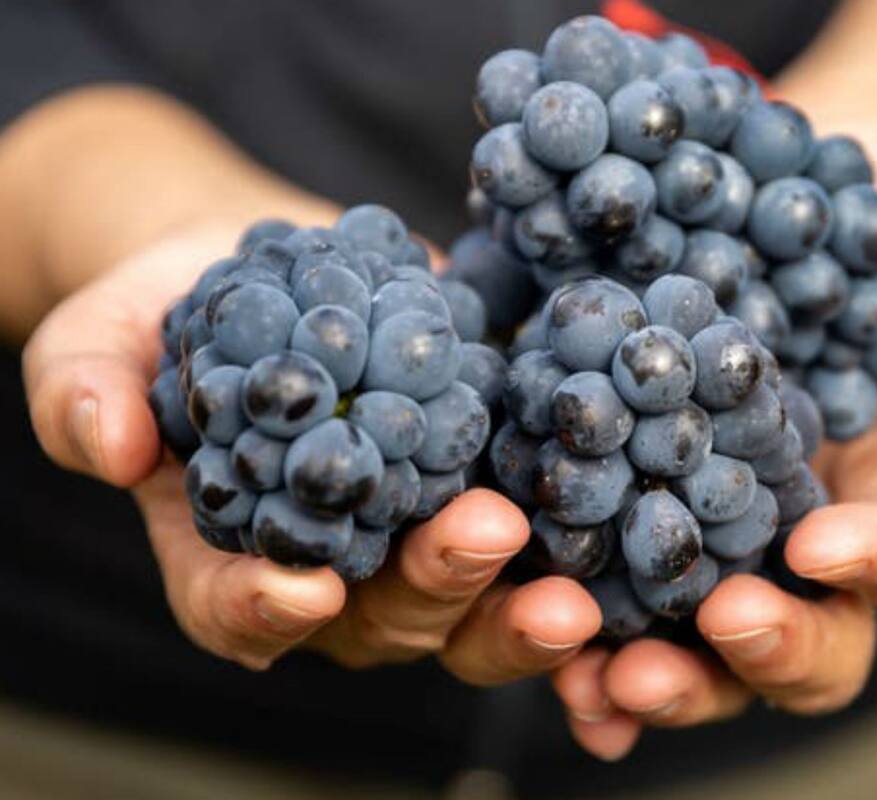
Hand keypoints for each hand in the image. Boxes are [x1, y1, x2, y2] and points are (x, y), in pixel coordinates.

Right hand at [23, 222, 601, 676]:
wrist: (270, 262)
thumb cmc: (168, 312)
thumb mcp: (98, 337)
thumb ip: (86, 392)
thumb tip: (113, 443)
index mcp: (230, 558)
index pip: (239, 612)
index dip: (263, 611)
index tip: (302, 588)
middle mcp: (338, 566)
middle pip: (386, 615)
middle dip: (437, 589)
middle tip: (486, 540)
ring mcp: (420, 530)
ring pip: (475, 594)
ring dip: (521, 592)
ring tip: (572, 574)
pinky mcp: (487, 476)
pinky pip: (541, 520)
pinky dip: (583, 532)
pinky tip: (625, 514)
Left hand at [551, 139, 876, 759]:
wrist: (813, 199)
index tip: (824, 544)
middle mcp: (818, 534)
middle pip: (807, 634)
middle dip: (763, 646)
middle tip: (717, 624)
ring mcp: (726, 522)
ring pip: (695, 630)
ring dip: (652, 661)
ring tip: (597, 667)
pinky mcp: (646, 487)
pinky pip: (611, 563)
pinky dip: (576, 605)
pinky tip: (526, 604)